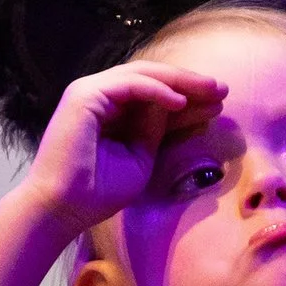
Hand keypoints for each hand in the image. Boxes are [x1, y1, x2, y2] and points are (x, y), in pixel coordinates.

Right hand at [22, 62, 226, 233]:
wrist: (62, 209)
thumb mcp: (140, 159)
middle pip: (151, 80)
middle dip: (189, 83)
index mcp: (111, 112)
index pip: (155, 97)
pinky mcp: (85, 96)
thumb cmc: (97, 194)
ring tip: (211, 90)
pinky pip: (129, 85)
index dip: (188, 99)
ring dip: (179, 81)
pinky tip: (181, 101)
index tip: (218, 106)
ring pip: (142, 76)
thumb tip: (180, 106)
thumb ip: (156, 132)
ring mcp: (90, 92)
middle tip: (223, 90)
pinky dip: (157, 91)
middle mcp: (100, 96)